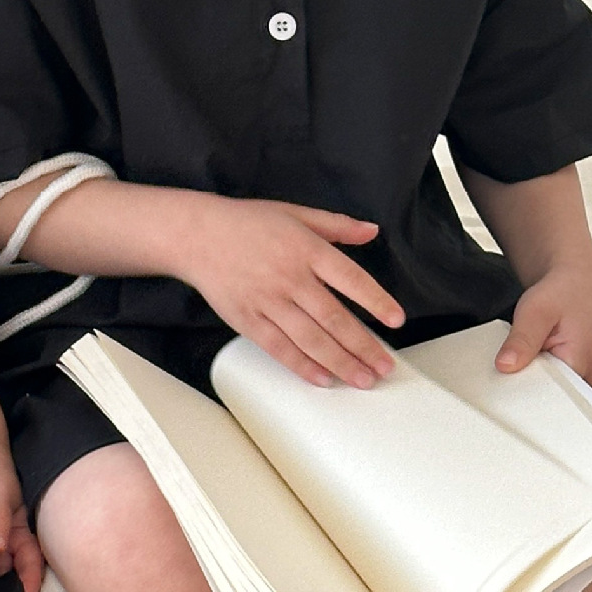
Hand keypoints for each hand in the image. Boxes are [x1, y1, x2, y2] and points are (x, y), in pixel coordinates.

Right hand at [180, 197, 404, 389]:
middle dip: (364, 346)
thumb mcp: (295, 213)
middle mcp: (289, 277)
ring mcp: (267, 301)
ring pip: (310, 339)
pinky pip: (279, 348)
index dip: (376, 301)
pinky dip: (302, 366)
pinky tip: (323, 378)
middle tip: (385, 366)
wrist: (196, 235)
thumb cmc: (246, 223)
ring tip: (363, 378)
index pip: (350, 279)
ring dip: (340, 362)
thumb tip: (371, 231)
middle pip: (334, 318)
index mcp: (305, 249)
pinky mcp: (247, 319)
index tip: (396, 321)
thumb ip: (336, 225)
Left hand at [495, 258, 591, 383]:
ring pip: (545, 388)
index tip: (504, 379)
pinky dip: (532, 370)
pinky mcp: (570, 371)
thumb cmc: (560, 293)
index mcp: (581, 365)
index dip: (522, 390)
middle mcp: (585, 376)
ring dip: (527, 375)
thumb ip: (522, 340)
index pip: (549, 396)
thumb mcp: (535, 311)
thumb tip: (505, 366)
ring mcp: (579, 375)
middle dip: (523, 382)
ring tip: (521, 355)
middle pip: (545, 395)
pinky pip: (547, 380)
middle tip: (509, 362)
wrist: (572, 282)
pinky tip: (527, 357)